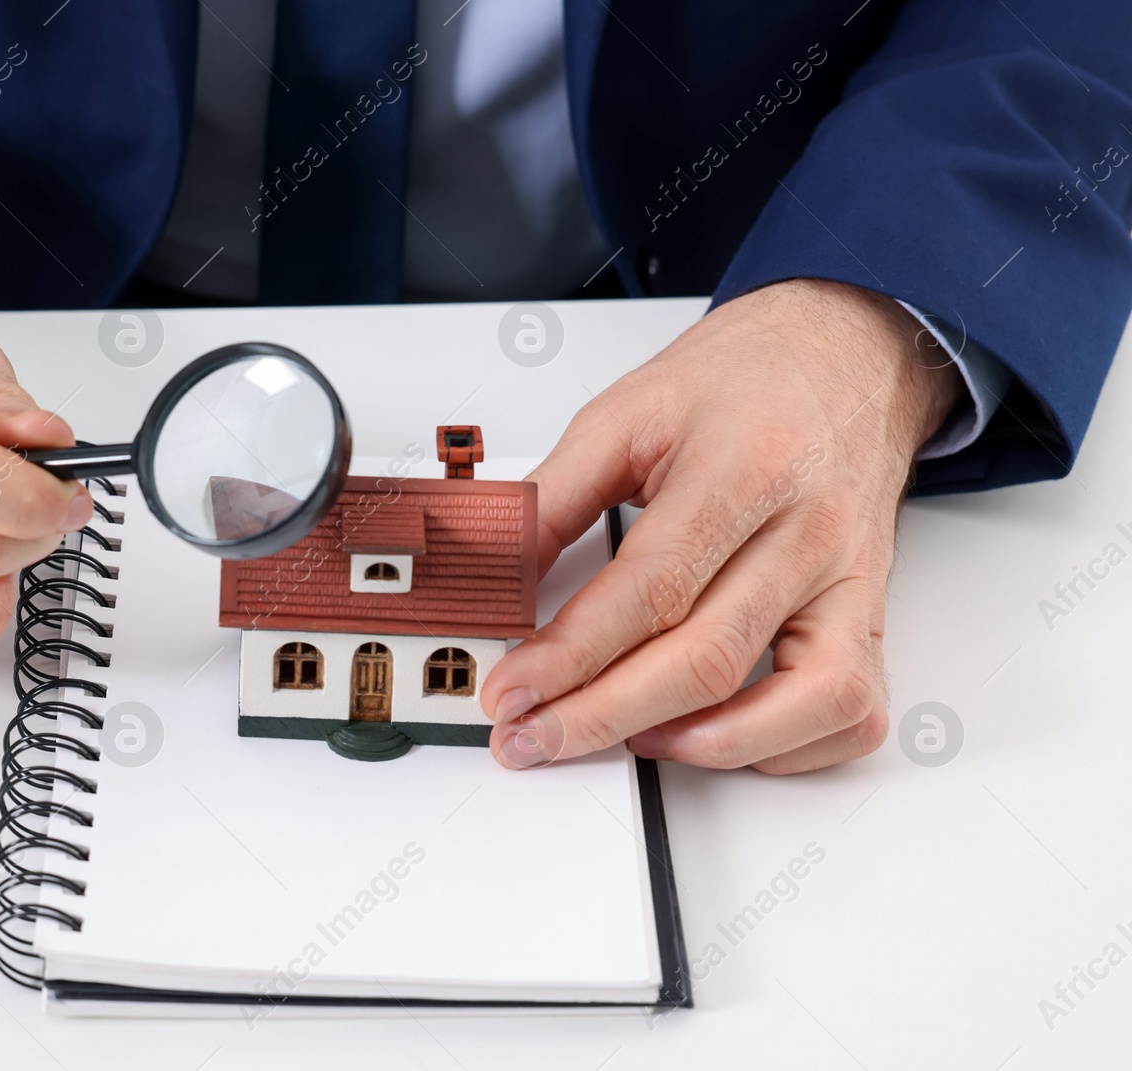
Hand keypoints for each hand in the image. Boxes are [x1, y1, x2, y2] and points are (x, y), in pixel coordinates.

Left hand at [479, 279, 964, 772]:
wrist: (847, 350)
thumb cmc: (743, 379)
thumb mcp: (628, 411)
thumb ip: (554, 497)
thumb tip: (497, 575)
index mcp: (743, 467)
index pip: (650, 590)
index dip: (570, 655)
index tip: (512, 690)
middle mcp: (809, 530)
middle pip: (708, 658)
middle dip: (603, 716)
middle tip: (532, 735)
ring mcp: (850, 578)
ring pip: (800, 701)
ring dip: (703, 745)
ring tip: (626, 738)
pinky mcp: (870, 612)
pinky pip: (852, 711)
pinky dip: (785, 748)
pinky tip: (714, 735)